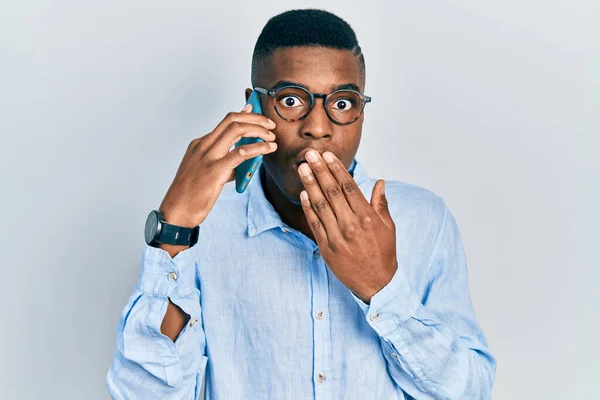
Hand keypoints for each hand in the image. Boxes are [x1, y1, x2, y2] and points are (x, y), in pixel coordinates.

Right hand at [159, 104, 277, 226]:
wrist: (177, 211)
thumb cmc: (190, 195)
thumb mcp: (205, 172)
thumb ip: (223, 162)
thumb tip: (242, 158)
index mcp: (200, 144)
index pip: (225, 122)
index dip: (244, 115)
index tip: (255, 112)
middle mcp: (203, 145)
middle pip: (232, 120)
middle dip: (255, 118)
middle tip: (269, 125)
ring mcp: (209, 156)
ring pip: (236, 130)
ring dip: (258, 130)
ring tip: (272, 137)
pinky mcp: (215, 170)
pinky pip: (241, 152)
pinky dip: (258, 147)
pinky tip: (268, 149)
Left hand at [297, 150, 397, 303]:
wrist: (376, 284)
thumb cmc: (384, 254)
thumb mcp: (388, 228)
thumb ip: (380, 204)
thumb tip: (380, 182)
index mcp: (368, 217)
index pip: (349, 187)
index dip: (337, 169)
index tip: (328, 156)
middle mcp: (351, 225)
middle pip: (332, 192)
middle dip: (320, 170)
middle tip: (310, 154)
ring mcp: (337, 237)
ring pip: (321, 205)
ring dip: (310, 184)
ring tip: (302, 168)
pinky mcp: (326, 248)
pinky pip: (314, 223)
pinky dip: (308, 207)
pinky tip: (303, 193)